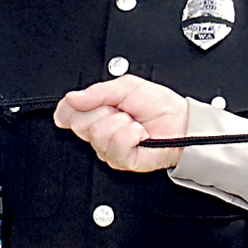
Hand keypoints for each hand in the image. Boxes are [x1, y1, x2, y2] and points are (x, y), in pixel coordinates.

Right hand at [53, 77, 189, 171]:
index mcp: (96, 112)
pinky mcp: (120, 160)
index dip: (71, 107)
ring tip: (133, 123)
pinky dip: (131, 134)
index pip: (67, 113)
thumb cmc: (159, 106)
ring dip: (121, 123)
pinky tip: (138, 134)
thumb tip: (72, 98)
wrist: (181, 123)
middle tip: (121, 110)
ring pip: (97, 133)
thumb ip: (97, 91)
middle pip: (79, 123)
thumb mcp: (126, 86)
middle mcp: (99, 132)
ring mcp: (108, 148)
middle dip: (103, 111)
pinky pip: (115, 144)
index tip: (88, 101)